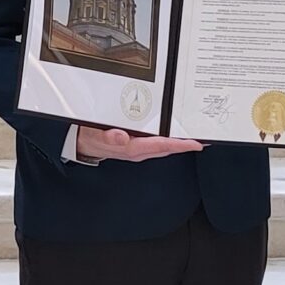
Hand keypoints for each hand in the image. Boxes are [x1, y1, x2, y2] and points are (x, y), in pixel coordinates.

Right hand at [74, 124, 204, 161]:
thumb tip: (121, 137)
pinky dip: (168, 139)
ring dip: (179, 142)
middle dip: (185, 144)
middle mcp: (137, 150)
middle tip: (205, 138)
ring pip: (163, 146)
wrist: (79, 142)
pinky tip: (176, 135)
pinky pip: (156, 143)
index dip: (179, 145)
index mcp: (130, 147)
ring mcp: (137, 148)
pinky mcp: (136, 144)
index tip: (196, 144)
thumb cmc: (88, 137)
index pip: (160, 146)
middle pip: (167, 147)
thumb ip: (107, 137)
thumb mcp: (93, 135)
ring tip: (195, 137)